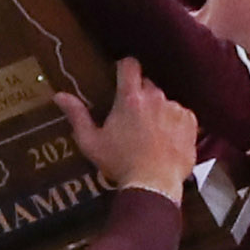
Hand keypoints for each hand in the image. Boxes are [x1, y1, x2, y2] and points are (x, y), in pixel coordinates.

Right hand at [56, 58, 196, 203]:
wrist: (154, 184)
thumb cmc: (120, 164)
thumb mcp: (92, 142)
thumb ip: (77, 115)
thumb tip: (59, 96)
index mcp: (130, 98)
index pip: (129, 65)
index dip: (124, 67)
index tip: (121, 76)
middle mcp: (155, 97)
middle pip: (147, 84)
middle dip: (140, 96)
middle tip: (133, 116)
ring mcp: (175, 109)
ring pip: (165, 101)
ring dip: (158, 111)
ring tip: (152, 134)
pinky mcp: (190, 122)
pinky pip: (181, 115)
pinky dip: (175, 124)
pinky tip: (166, 140)